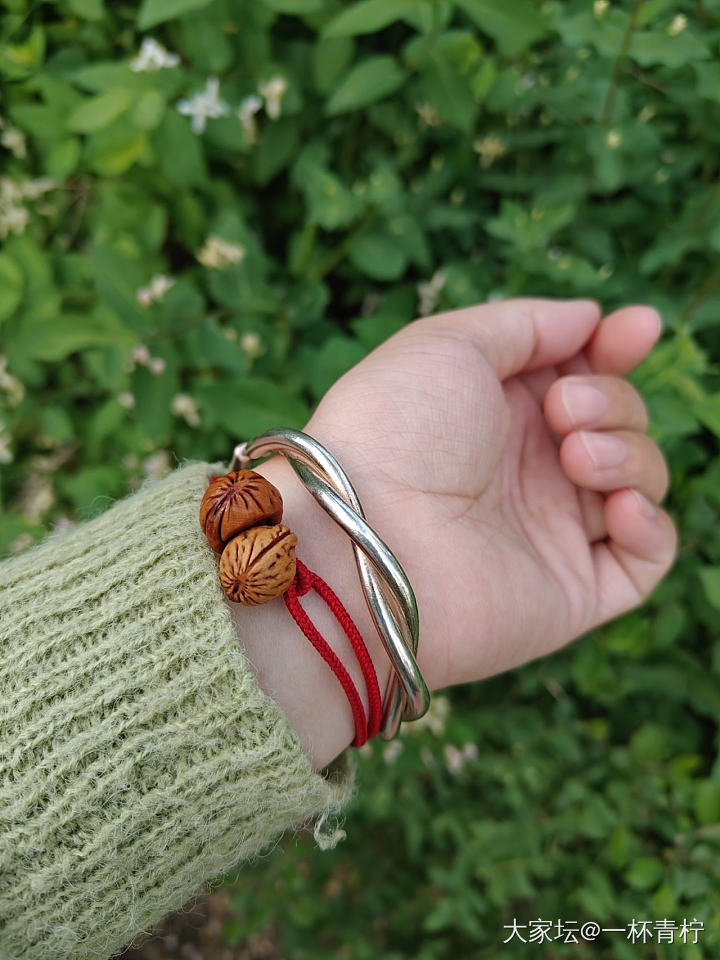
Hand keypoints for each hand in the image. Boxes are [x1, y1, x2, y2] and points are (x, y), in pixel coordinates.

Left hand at [301, 298, 676, 692]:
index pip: (581, 372)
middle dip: (610, 399)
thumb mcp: (450, 343)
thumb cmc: (394, 428)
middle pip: (617, 420)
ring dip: (628, 453)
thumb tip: (590, 318)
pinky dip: (651, 524)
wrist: (366, 536)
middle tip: (563, 411)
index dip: (615, 347)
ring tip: (577, 457)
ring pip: (639, 479)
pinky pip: (645, 558)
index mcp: (497, 410)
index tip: (637, 328)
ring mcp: (550, 531)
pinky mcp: (570, 591)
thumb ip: (527, 324)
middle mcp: (527, 469)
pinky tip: (619, 506)